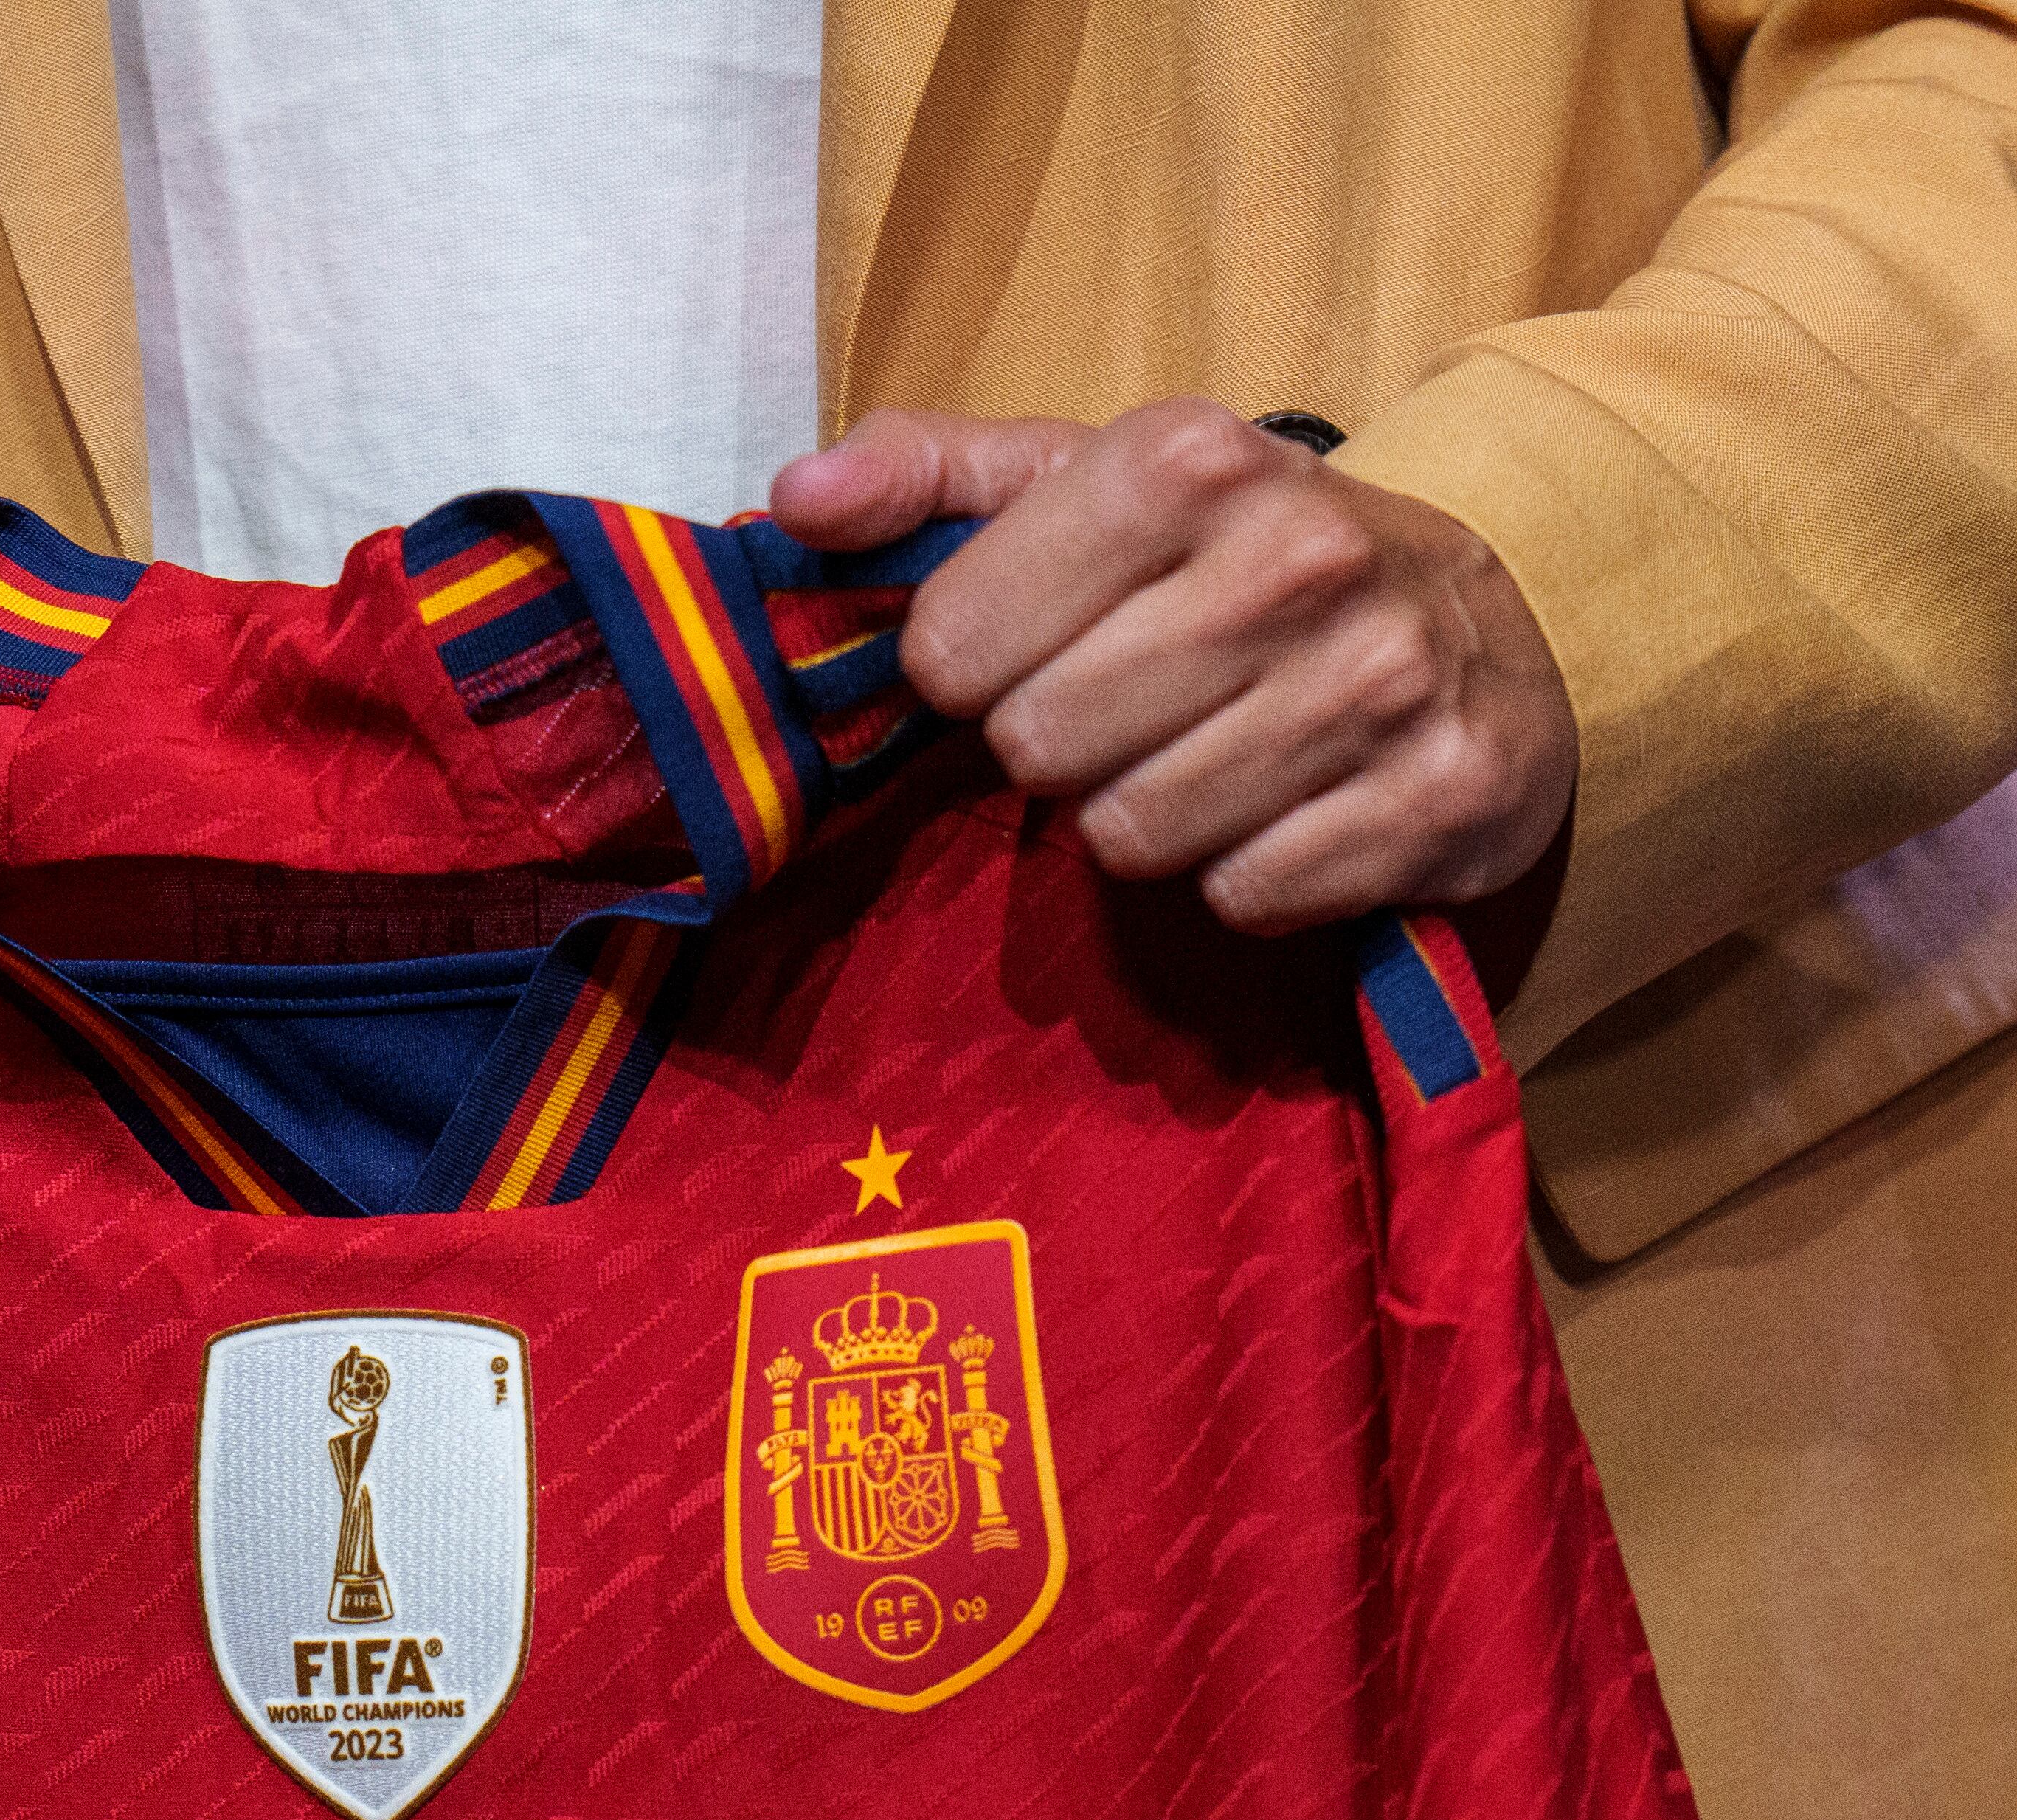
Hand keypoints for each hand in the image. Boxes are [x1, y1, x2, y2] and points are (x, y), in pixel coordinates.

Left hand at [768, 400, 1576, 933]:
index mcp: (1186, 460)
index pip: (956, 641)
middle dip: (1062, 747)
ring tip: (1205, 752)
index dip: (970, 667)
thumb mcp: (1079, 481)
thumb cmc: (1231, 555)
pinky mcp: (1441, 797)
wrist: (1485, 618)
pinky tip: (1286, 807)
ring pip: (1136, 835)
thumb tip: (798, 501)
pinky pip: (1246, 894)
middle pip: (1042, 746)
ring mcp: (1384, 679)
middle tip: (1129, 709)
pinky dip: (1246, 874)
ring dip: (1146, 816)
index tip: (1032, 647)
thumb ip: (925, 478)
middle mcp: (1298, 557)